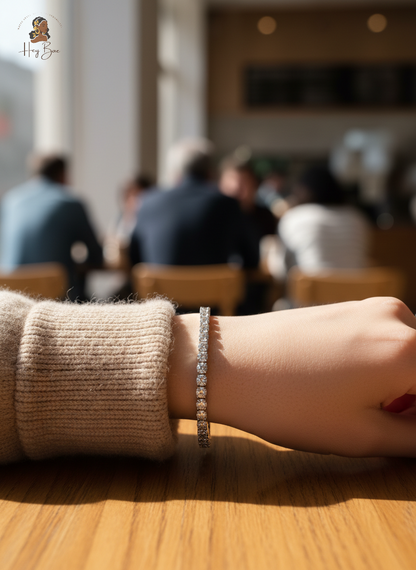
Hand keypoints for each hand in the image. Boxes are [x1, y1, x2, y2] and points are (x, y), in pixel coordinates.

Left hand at [168, 297, 415, 456]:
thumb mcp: (361, 436)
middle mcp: (399, 318)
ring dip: (406, 383)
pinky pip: (390, 337)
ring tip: (372, 410)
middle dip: (414, 399)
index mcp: (411, 352)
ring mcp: (373, 306)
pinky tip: (356, 386)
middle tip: (393, 426)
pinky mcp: (352, 306)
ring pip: (412, 352)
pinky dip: (388, 364)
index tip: (403, 431)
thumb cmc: (289, 403)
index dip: (415, 417)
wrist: (227, 361)